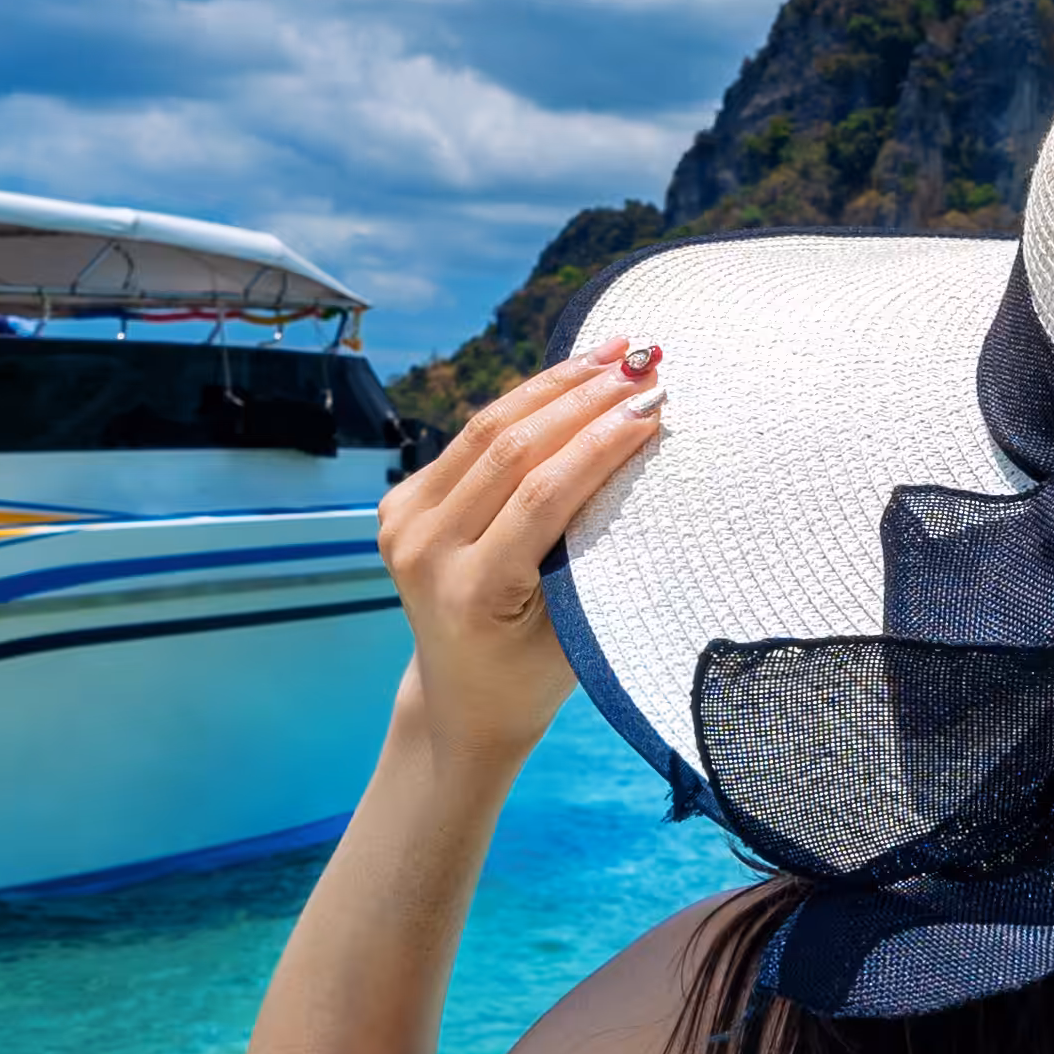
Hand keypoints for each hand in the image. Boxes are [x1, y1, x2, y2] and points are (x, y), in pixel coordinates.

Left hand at [378, 337, 667, 762]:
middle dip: (584, 398)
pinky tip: (569, 379)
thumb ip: (593, 546)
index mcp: (472, 592)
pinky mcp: (399, 504)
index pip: (543, 494)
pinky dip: (523, 405)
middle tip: (644, 363)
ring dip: (555, 386)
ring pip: (486, 430)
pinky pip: (469, 440)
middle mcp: (425, 552)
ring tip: (614, 353)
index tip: (655, 406)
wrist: (462, 701)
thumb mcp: (577, 625)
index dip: (601, 442)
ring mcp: (403, 524)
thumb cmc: (536, 674)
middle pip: (511, 449)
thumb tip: (637, 447)